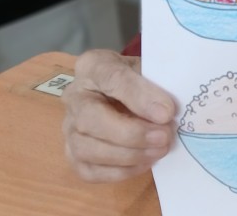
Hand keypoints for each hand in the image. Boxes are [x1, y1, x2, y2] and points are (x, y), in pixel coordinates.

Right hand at [62, 49, 177, 181]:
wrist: (129, 92)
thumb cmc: (141, 78)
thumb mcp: (151, 69)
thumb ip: (157, 85)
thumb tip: (165, 114)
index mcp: (93, 66)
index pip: (110, 77)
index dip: (139, 96)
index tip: (167, 112)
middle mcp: (74, 96)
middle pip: (90, 118)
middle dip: (131, 133)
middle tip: (164, 136)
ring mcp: (69, 127)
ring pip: (86, 148)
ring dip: (127, 155)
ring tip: (159, 150)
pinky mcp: (73, 153)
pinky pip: (88, 170)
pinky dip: (119, 171)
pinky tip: (145, 163)